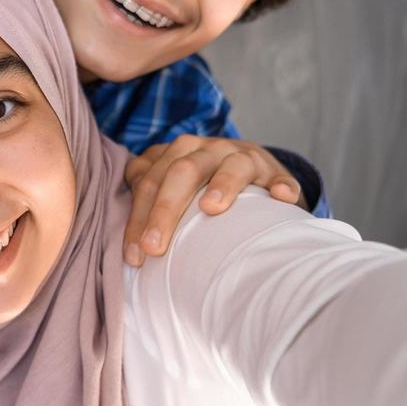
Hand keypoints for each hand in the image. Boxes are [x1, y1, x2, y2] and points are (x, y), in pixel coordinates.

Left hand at [122, 135, 302, 266]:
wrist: (253, 173)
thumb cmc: (203, 187)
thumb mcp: (173, 184)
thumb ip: (146, 192)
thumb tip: (125, 229)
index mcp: (178, 152)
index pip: (150, 181)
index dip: (137, 217)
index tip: (133, 256)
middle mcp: (209, 149)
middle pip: (182, 172)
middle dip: (165, 210)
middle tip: (154, 248)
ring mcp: (244, 157)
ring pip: (231, 165)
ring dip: (222, 184)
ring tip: (210, 209)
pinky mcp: (275, 172)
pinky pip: (279, 177)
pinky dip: (281, 185)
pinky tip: (281, 197)